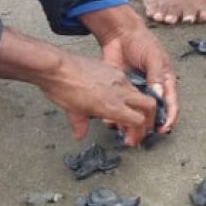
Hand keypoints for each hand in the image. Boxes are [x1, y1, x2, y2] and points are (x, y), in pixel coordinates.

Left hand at [36, 51, 158, 145]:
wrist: (57, 66)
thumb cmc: (63, 88)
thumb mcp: (72, 112)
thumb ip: (80, 125)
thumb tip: (80, 134)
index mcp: (112, 106)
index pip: (138, 120)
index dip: (138, 132)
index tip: (131, 139)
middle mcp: (120, 92)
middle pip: (149, 105)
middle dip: (148, 118)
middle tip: (139, 128)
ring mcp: (118, 78)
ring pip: (138, 93)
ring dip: (135, 105)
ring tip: (124, 113)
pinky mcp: (113, 68)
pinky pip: (126, 82)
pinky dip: (125, 93)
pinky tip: (113, 96)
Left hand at [81, 5, 178, 136]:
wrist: (119, 34)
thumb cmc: (142, 42)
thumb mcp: (153, 57)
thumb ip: (156, 75)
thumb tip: (159, 94)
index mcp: (164, 81)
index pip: (170, 103)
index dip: (168, 117)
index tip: (163, 129)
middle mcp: (151, 89)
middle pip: (152, 113)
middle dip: (147, 127)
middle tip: (139, 137)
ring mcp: (136, 91)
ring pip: (135, 113)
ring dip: (131, 124)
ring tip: (125, 135)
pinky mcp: (120, 91)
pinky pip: (119, 107)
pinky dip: (116, 116)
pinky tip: (110, 122)